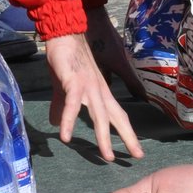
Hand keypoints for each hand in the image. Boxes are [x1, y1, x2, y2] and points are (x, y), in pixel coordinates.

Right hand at [46, 22, 141, 161]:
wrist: (64, 35)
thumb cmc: (67, 61)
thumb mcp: (66, 89)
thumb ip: (62, 107)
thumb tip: (56, 124)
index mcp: (102, 94)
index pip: (119, 117)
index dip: (128, 133)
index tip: (137, 151)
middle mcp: (100, 92)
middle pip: (117, 119)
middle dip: (128, 138)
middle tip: (137, 157)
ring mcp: (89, 87)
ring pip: (100, 116)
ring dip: (104, 137)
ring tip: (107, 157)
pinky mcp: (73, 82)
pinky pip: (72, 105)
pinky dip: (69, 120)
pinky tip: (65, 136)